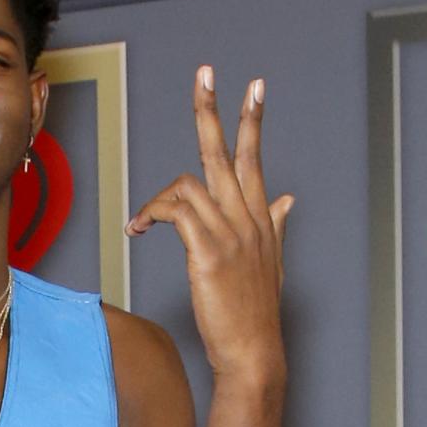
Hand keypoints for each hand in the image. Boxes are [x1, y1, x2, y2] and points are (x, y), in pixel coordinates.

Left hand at [127, 70, 292, 385]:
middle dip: (214, 110)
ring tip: (142, 222)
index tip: (254, 87)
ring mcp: (229, 234)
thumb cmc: (256, 314)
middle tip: (205, 73)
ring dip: (159, 196)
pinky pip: (176, 212)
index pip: (256, 158)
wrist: (254, 353)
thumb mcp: (271, 263)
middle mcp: (247, 219)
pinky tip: (139, 230)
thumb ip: (276, 225)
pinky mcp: (208, 252)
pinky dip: (152, 213)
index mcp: (260, 219)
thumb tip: (287, 200)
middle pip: (227, 152)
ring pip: (190, 182)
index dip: (253, 121)